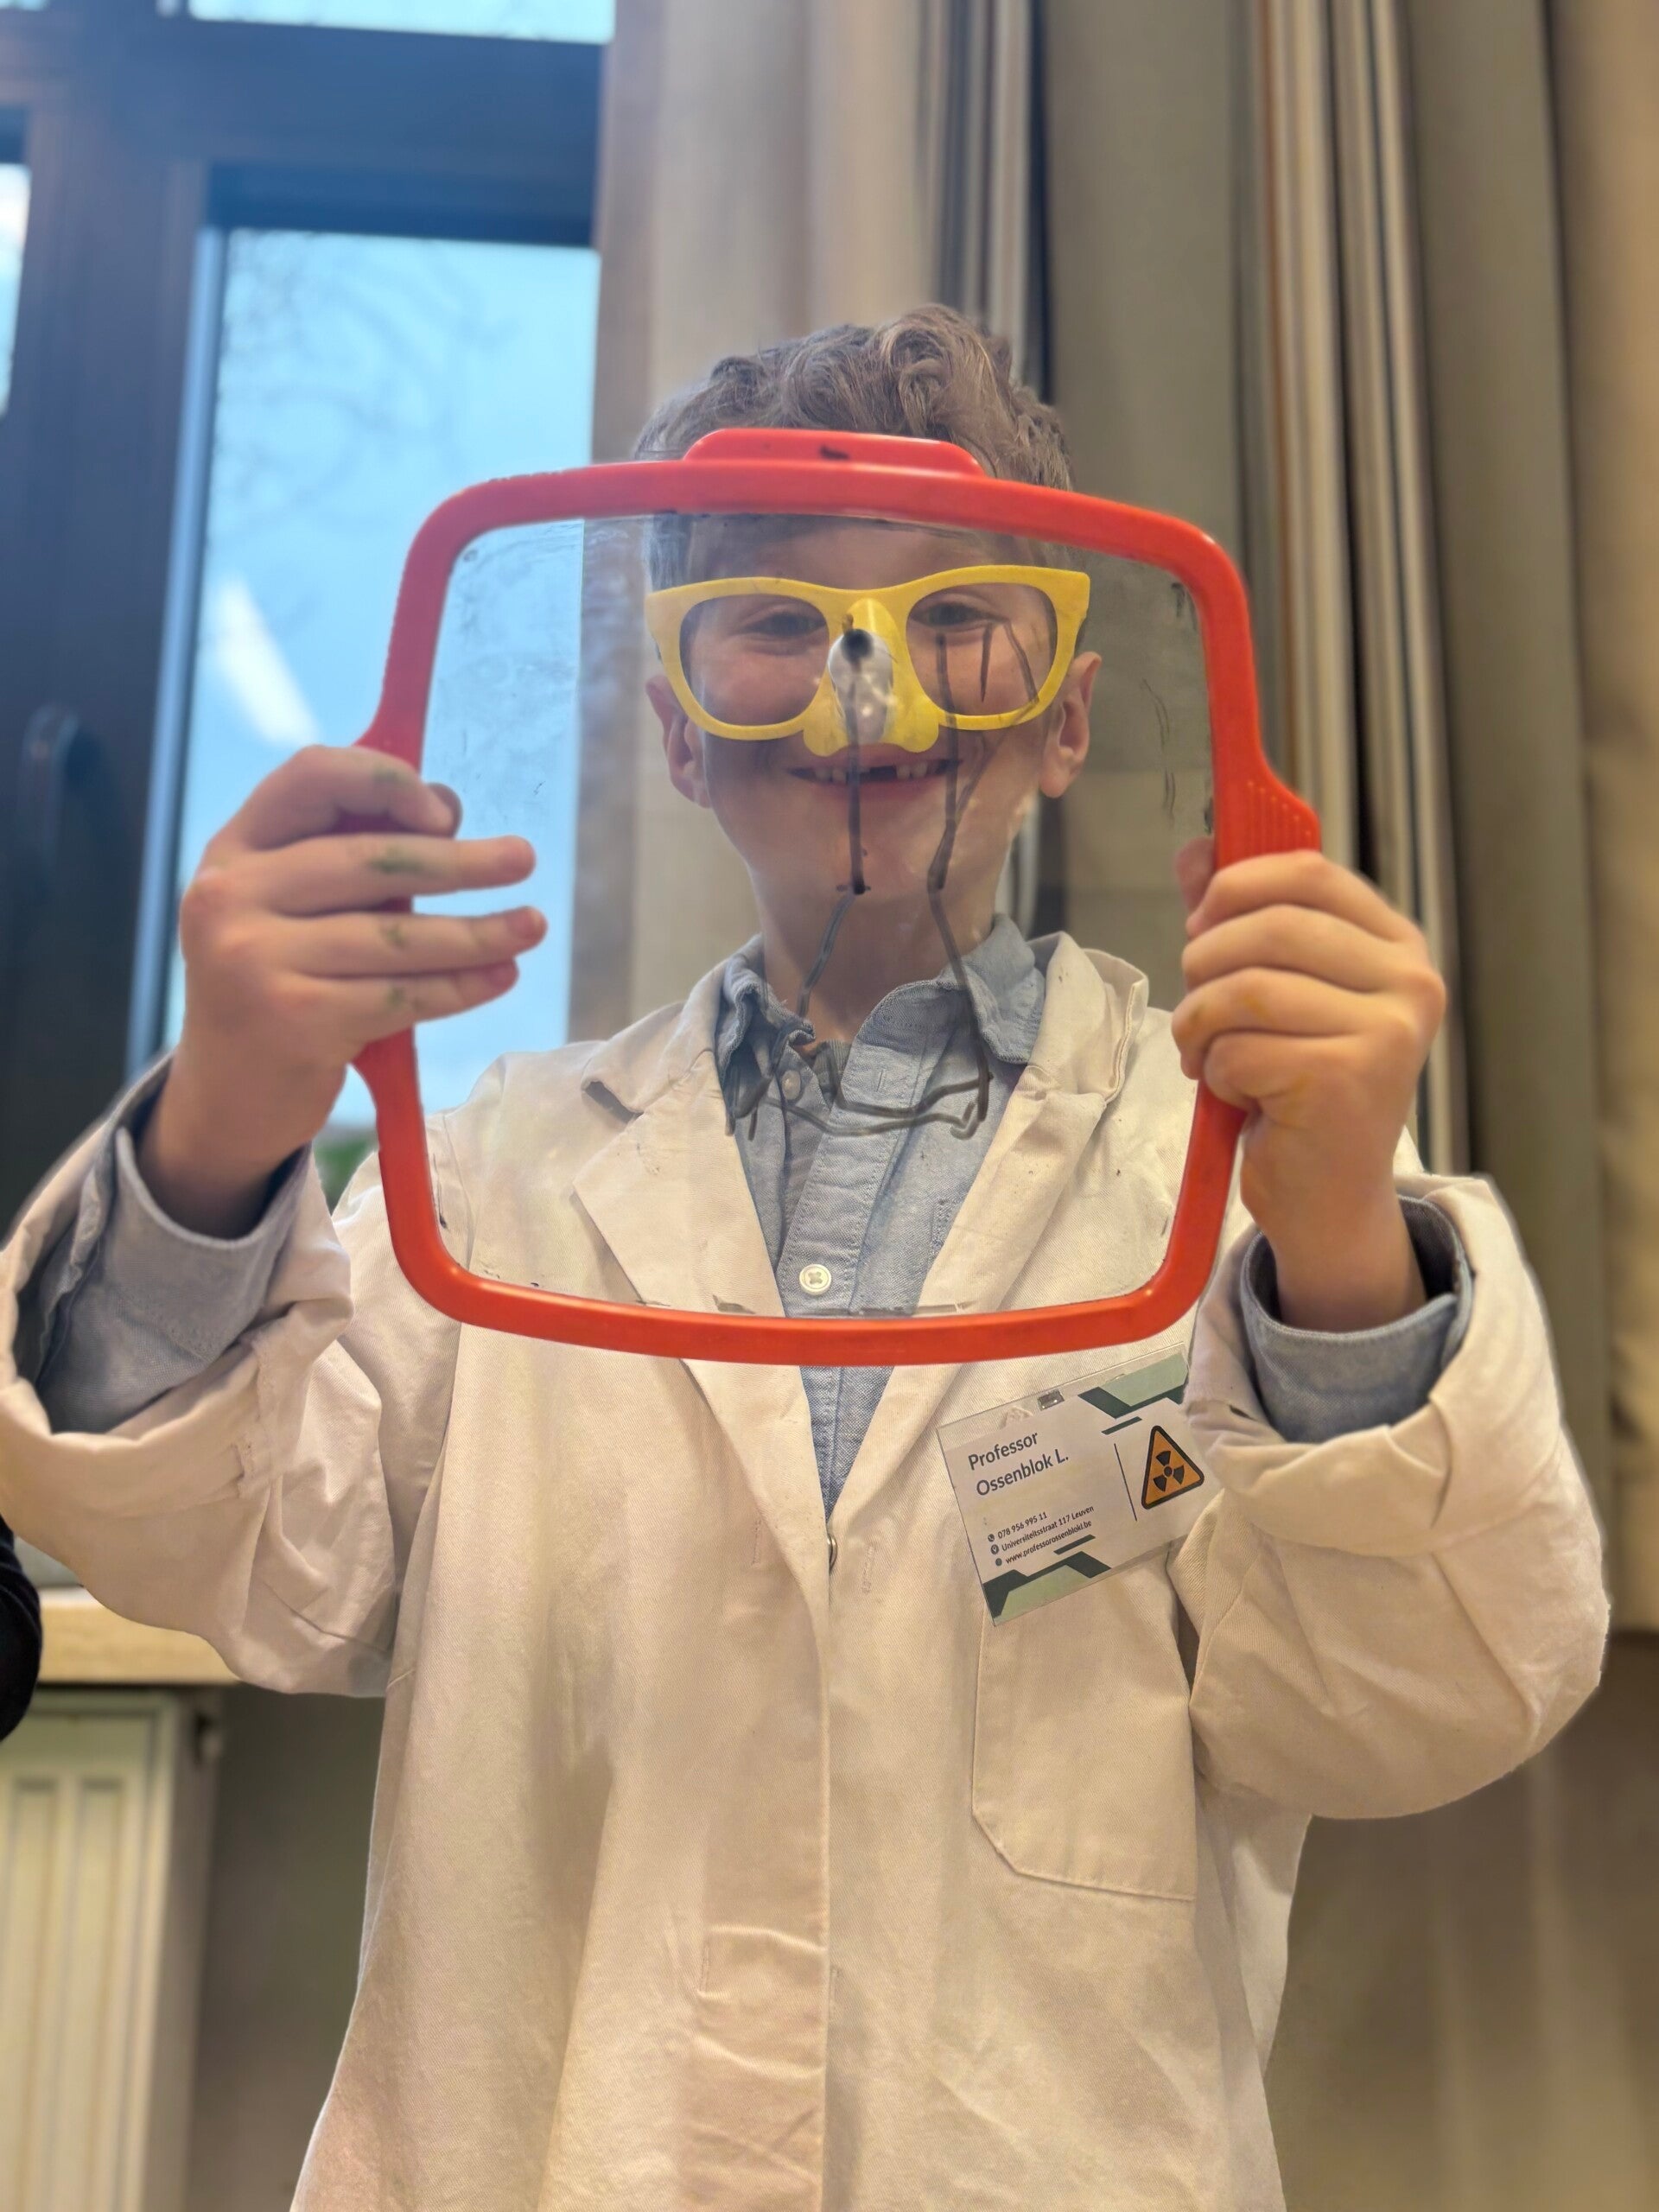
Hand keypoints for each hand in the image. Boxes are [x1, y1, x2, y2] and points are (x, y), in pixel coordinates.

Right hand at [141, 744, 539, 1236]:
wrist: (228, 1093)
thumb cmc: (278, 981)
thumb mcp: (293, 906)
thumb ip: (356, 856)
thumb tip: (448, 809)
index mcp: (234, 848)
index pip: (310, 777)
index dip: (385, 780)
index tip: (444, 811)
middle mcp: (231, 896)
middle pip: (368, 859)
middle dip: (458, 862)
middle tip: (523, 858)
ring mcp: (255, 960)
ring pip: (395, 935)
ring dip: (477, 931)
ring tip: (532, 924)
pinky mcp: (294, 1020)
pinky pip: (400, 994)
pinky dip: (459, 985)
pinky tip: (498, 976)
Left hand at [1169, 842, 1446, 1331]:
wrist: (1329, 1195)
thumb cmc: (1297, 1085)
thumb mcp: (1273, 991)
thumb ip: (1237, 917)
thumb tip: (1195, 848)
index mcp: (1396, 946)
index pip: (1308, 874)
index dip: (1236, 885)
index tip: (1200, 920)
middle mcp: (1407, 983)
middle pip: (1271, 927)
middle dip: (1205, 964)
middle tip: (1196, 1008)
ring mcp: (1384, 1033)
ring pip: (1246, 991)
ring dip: (1200, 1025)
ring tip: (1207, 1055)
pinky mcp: (1345, 1081)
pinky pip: (1240, 1050)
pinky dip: (1215, 1073)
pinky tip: (1240, 1096)